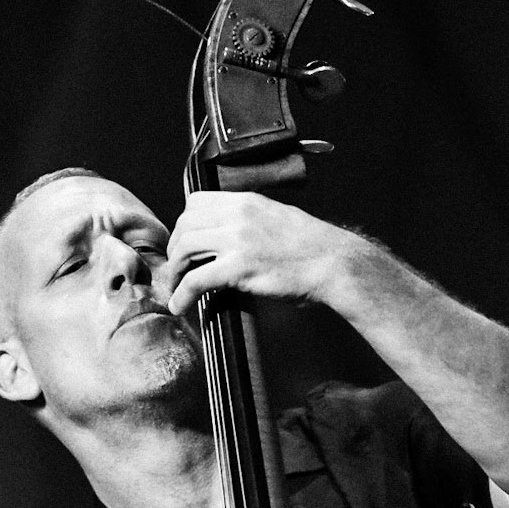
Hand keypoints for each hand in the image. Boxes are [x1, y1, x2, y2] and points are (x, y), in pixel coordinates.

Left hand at [165, 191, 355, 318]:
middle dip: (175, 249)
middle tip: (176, 268)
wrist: (333, 262)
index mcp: (247, 201)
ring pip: (184, 248)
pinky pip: (196, 279)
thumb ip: (251, 222)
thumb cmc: (312, 248)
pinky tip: (180, 305)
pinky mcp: (239, 267)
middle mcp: (238, 215)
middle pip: (185, 224)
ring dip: (174, 270)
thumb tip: (231, 237)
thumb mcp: (277, 219)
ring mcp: (238, 240)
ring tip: (175, 287)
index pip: (197, 202)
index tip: (185, 242)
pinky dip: (181, 294)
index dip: (184, 223)